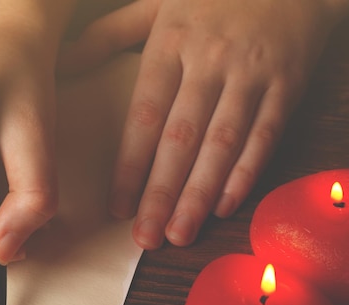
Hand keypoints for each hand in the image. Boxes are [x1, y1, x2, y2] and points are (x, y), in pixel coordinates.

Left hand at [59, 0, 347, 248]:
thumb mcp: (155, 5)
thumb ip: (109, 35)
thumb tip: (62, 63)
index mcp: (171, 45)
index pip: (145, 117)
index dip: (131, 167)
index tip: (118, 207)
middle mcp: (210, 63)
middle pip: (181, 140)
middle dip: (161, 195)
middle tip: (146, 237)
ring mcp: (251, 75)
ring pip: (222, 146)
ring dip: (199, 195)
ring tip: (179, 234)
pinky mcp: (286, 85)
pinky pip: (264, 137)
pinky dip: (246, 175)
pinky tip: (224, 207)